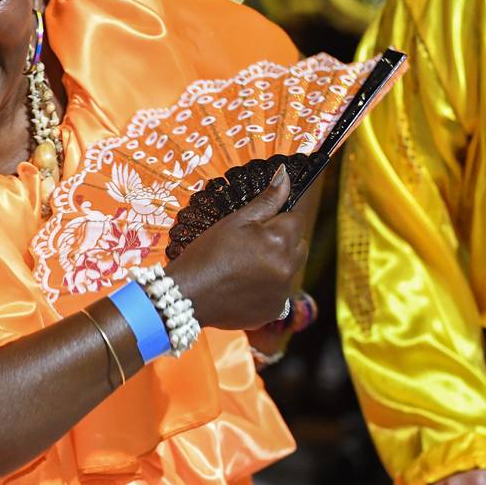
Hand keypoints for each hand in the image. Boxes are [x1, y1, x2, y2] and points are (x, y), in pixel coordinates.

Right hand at [168, 165, 309, 330]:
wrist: (186, 296)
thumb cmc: (206, 254)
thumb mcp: (234, 221)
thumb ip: (266, 200)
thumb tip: (285, 174)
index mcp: (279, 241)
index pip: (295, 219)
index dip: (276, 219)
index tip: (255, 226)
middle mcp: (287, 267)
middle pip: (299, 245)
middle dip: (282, 241)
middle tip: (249, 245)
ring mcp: (282, 292)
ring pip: (290, 268)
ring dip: (276, 264)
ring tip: (243, 267)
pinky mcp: (275, 310)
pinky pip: (280, 292)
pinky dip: (267, 287)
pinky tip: (242, 286)